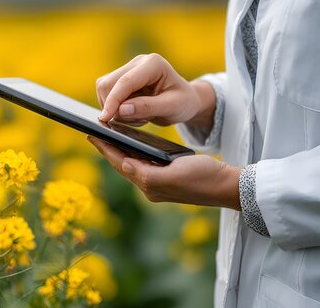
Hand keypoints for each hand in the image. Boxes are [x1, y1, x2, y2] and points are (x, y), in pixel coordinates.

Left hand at [87, 136, 240, 209]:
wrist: (227, 185)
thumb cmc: (204, 178)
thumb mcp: (174, 174)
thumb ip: (146, 173)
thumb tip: (124, 165)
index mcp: (150, 186)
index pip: (121, 164)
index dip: (106, 149)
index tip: (92, 135)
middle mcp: (150, 186)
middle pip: (123, 165)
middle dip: (108, 149)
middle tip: (94, 133)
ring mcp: (158, 183)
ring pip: (131, 164)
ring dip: (119, 151)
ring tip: (106, 137)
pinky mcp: (166, 177)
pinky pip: (143, 164)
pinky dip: (133, 153)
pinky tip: (130, 145)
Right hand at [95, 53, 215, 128]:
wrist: (184, 101)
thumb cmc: (183, 102)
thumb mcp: (172, 107)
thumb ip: (148, 107)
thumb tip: (121, 110)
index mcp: (153, 64)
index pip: (125, 82)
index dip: (113, 100)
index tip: (106, 118)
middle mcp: (137, 63)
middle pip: (108, 84)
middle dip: (114, 106)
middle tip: (137, 120)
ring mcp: (127, 70)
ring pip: (104, 89)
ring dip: (115, 109)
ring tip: (139, 117)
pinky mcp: (120, 79)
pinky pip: (106, 94)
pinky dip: (115, 109)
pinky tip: (133, 113)